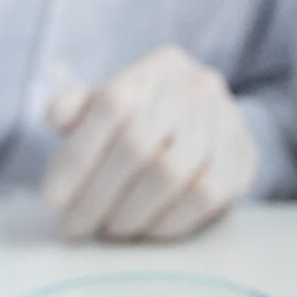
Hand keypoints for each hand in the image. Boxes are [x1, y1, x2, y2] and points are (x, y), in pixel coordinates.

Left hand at [42, 45, 256, 240]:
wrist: (209, 126)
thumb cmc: (145, 119)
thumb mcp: (108, 104)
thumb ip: (77, 108)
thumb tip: (56, 115)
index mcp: (156, 67)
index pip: (110, 105)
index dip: (77, 156)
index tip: (52, 200)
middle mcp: (195, 86)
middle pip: (137, 145)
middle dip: (97, 196)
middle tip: (75, 227)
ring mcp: (226, 120)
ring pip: (170, 175)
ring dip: (131, 213)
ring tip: (109, 229)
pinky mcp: (243, 157)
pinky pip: (204, 197)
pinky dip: (168, 221)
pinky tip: (146, 230)